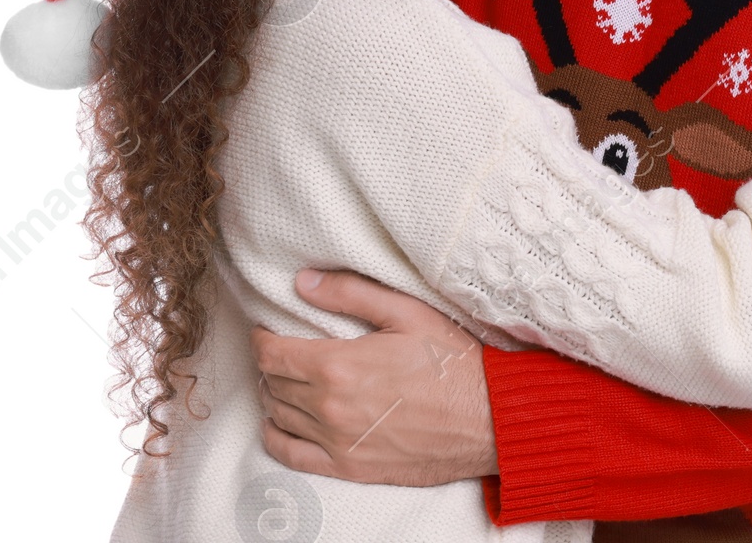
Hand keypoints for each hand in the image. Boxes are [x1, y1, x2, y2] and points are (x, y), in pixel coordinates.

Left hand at [251, 269, 497, 483]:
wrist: (488, 418)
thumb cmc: (452, 361)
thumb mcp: (407, 312)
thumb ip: (351, 293)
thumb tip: (304, 282)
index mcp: (339, 366)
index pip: (272, 353)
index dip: (263, 336)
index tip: (268, 326)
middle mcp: (329, 408)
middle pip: (272, 383)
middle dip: (270, 361)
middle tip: (282, 346)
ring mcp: (337, 443)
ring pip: (279, 416)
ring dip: (274, 394)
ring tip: (287, 377)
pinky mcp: (349, 468)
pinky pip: (292, 456)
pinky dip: (277, 437)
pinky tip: (281, 422)